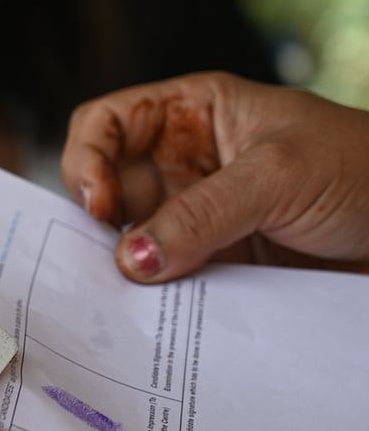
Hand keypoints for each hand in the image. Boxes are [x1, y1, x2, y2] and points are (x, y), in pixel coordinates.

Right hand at [61, 72, 368, 281]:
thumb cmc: (364, 168)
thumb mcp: (279, 175)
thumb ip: (202, 214)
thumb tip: (131, 260)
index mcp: (192, 114)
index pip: (106, 125)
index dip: (88, 160)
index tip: (100, 207)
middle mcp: (185, 163)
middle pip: (110, 188)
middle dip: (97, 224)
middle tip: (96, 263)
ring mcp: (200, 217)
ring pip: (135, 240)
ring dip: (127, 268)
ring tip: (126, 297)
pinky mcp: (218, 263)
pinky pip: (170, 280)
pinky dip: (159, 298)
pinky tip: (159, 315)